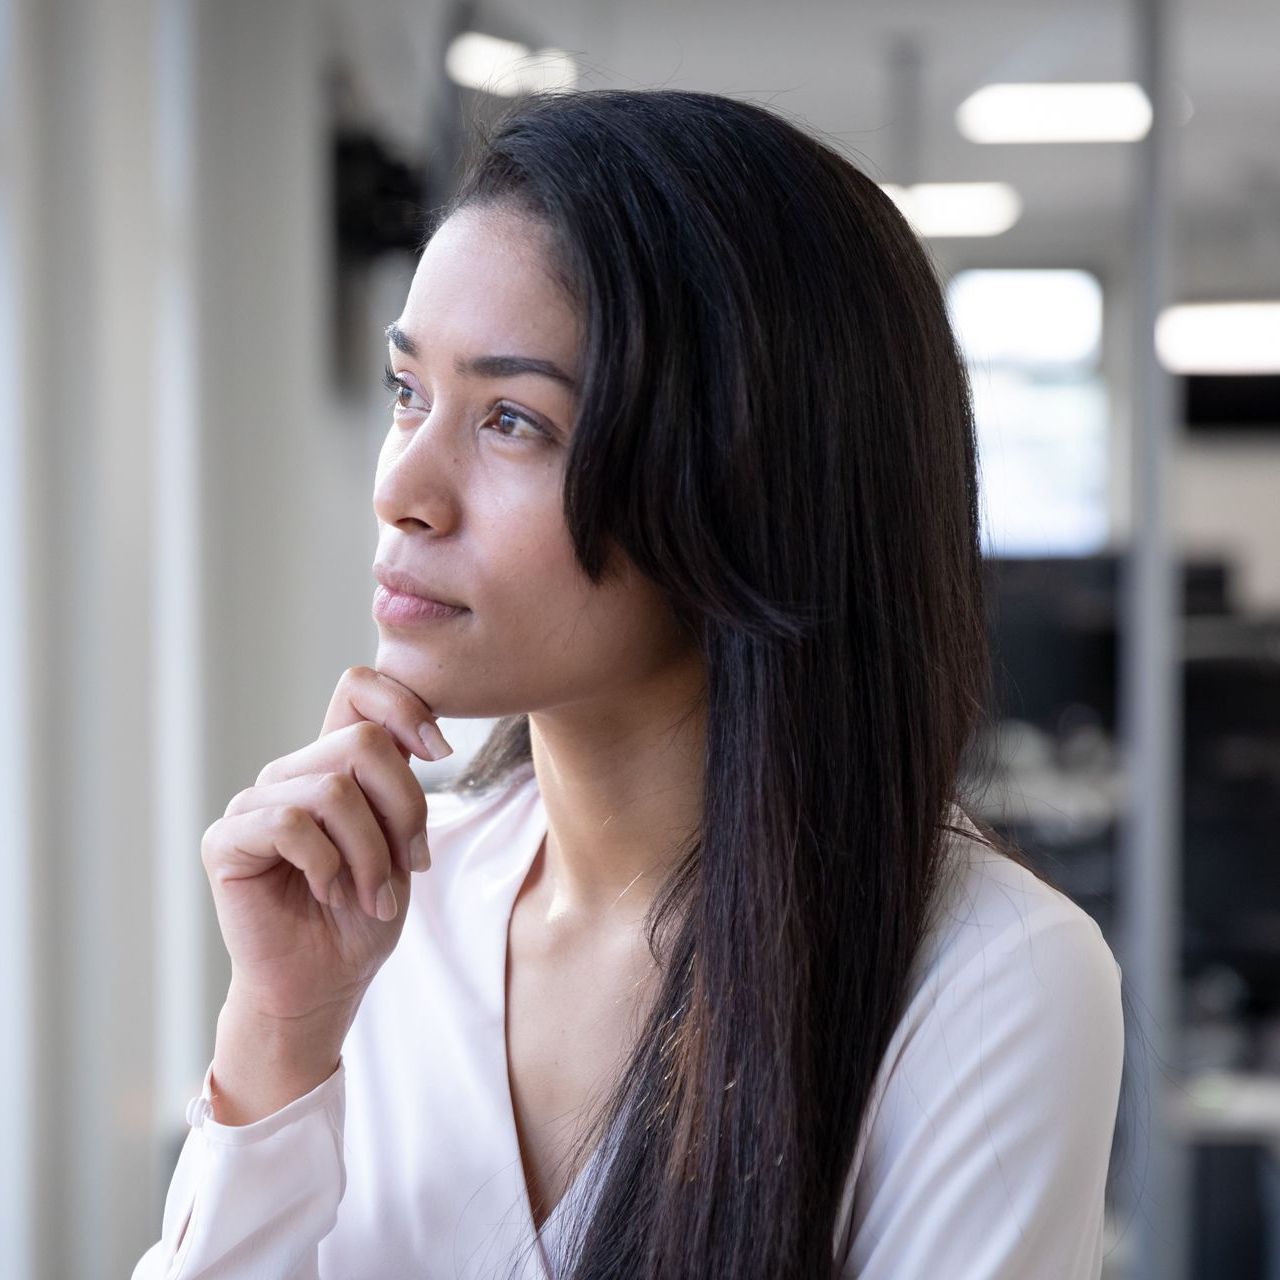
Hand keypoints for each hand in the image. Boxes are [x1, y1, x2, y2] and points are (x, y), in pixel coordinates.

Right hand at [200, 665, 453, 1026]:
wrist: (325, 984)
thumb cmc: (364, 914)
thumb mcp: (403, 844)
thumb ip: (400, 789)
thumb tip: (425, 741)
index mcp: (334, 764)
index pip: (359, 689)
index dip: (405, 706)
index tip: (440, 752)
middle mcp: (292, 772)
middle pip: (363, 742)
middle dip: (404, 808)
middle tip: (412, 864)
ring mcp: (255, 802)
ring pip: (333, 790)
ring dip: (370, 854)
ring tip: (371, 895)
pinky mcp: (226, 839)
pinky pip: (290, 825)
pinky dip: (327, 866)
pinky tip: (330, 895)